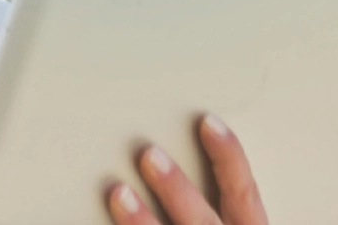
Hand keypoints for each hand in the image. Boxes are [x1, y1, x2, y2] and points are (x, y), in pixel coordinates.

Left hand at [107, 115, 264, 224]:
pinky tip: (93, 222)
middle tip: (149, 154)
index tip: (207, 122)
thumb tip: (163, 160)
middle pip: (202, 220)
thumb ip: (211, 206)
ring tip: (117, 192)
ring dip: (142, 221)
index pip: (244, 194)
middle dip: (177, 189)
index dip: (229, 157)